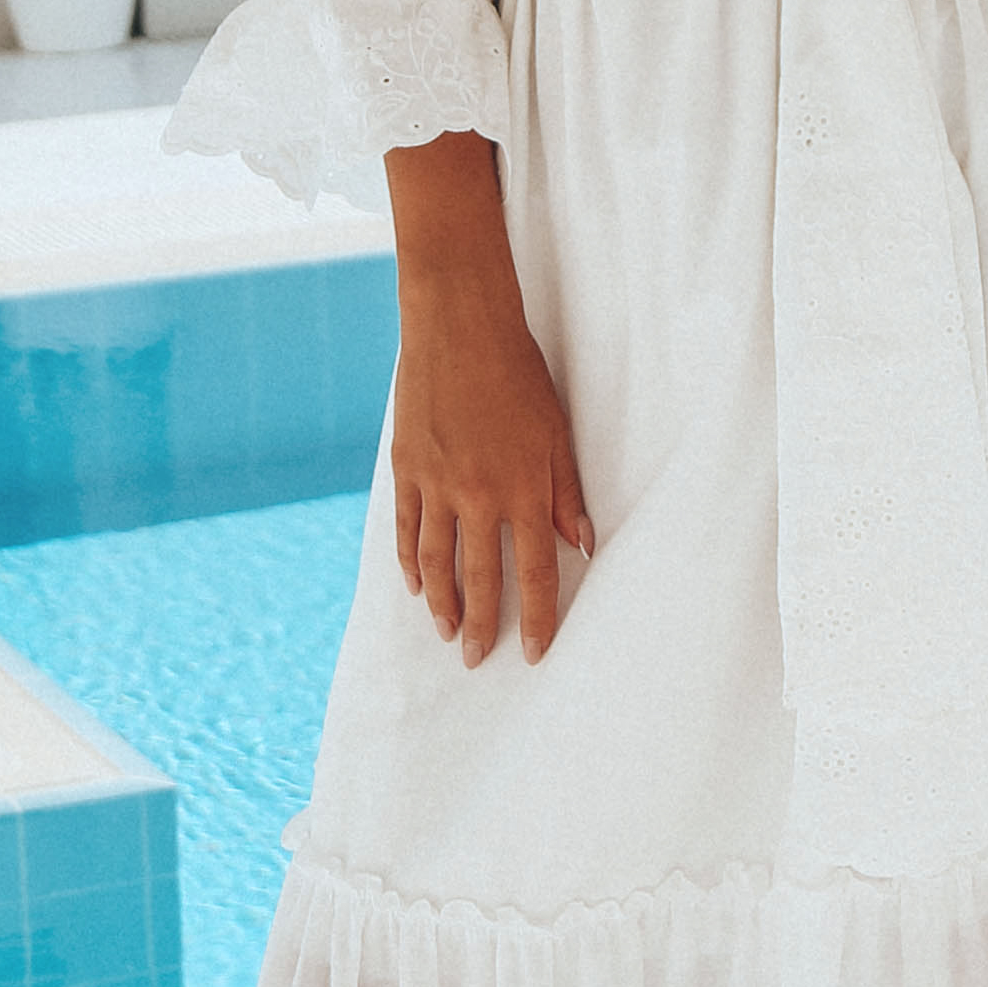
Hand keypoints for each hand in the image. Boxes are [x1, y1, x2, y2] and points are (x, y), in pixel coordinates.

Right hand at [383, 132, 594, 665]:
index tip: (535, 652)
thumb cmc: (519, 376)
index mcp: (524, 489)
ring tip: (446, 632)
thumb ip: (567, 495)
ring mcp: (435, 484)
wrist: (460, 326)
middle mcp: (478, 496)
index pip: (536, 572)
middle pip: (480, 578)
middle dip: (482, 625)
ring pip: (436, 563)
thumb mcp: (557, 434)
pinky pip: (407, 530)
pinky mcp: (405, 469)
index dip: (537, 617)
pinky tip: (414, 585)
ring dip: (442, 604)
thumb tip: (583, 547)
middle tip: (478, 659)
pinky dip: (410, 563)